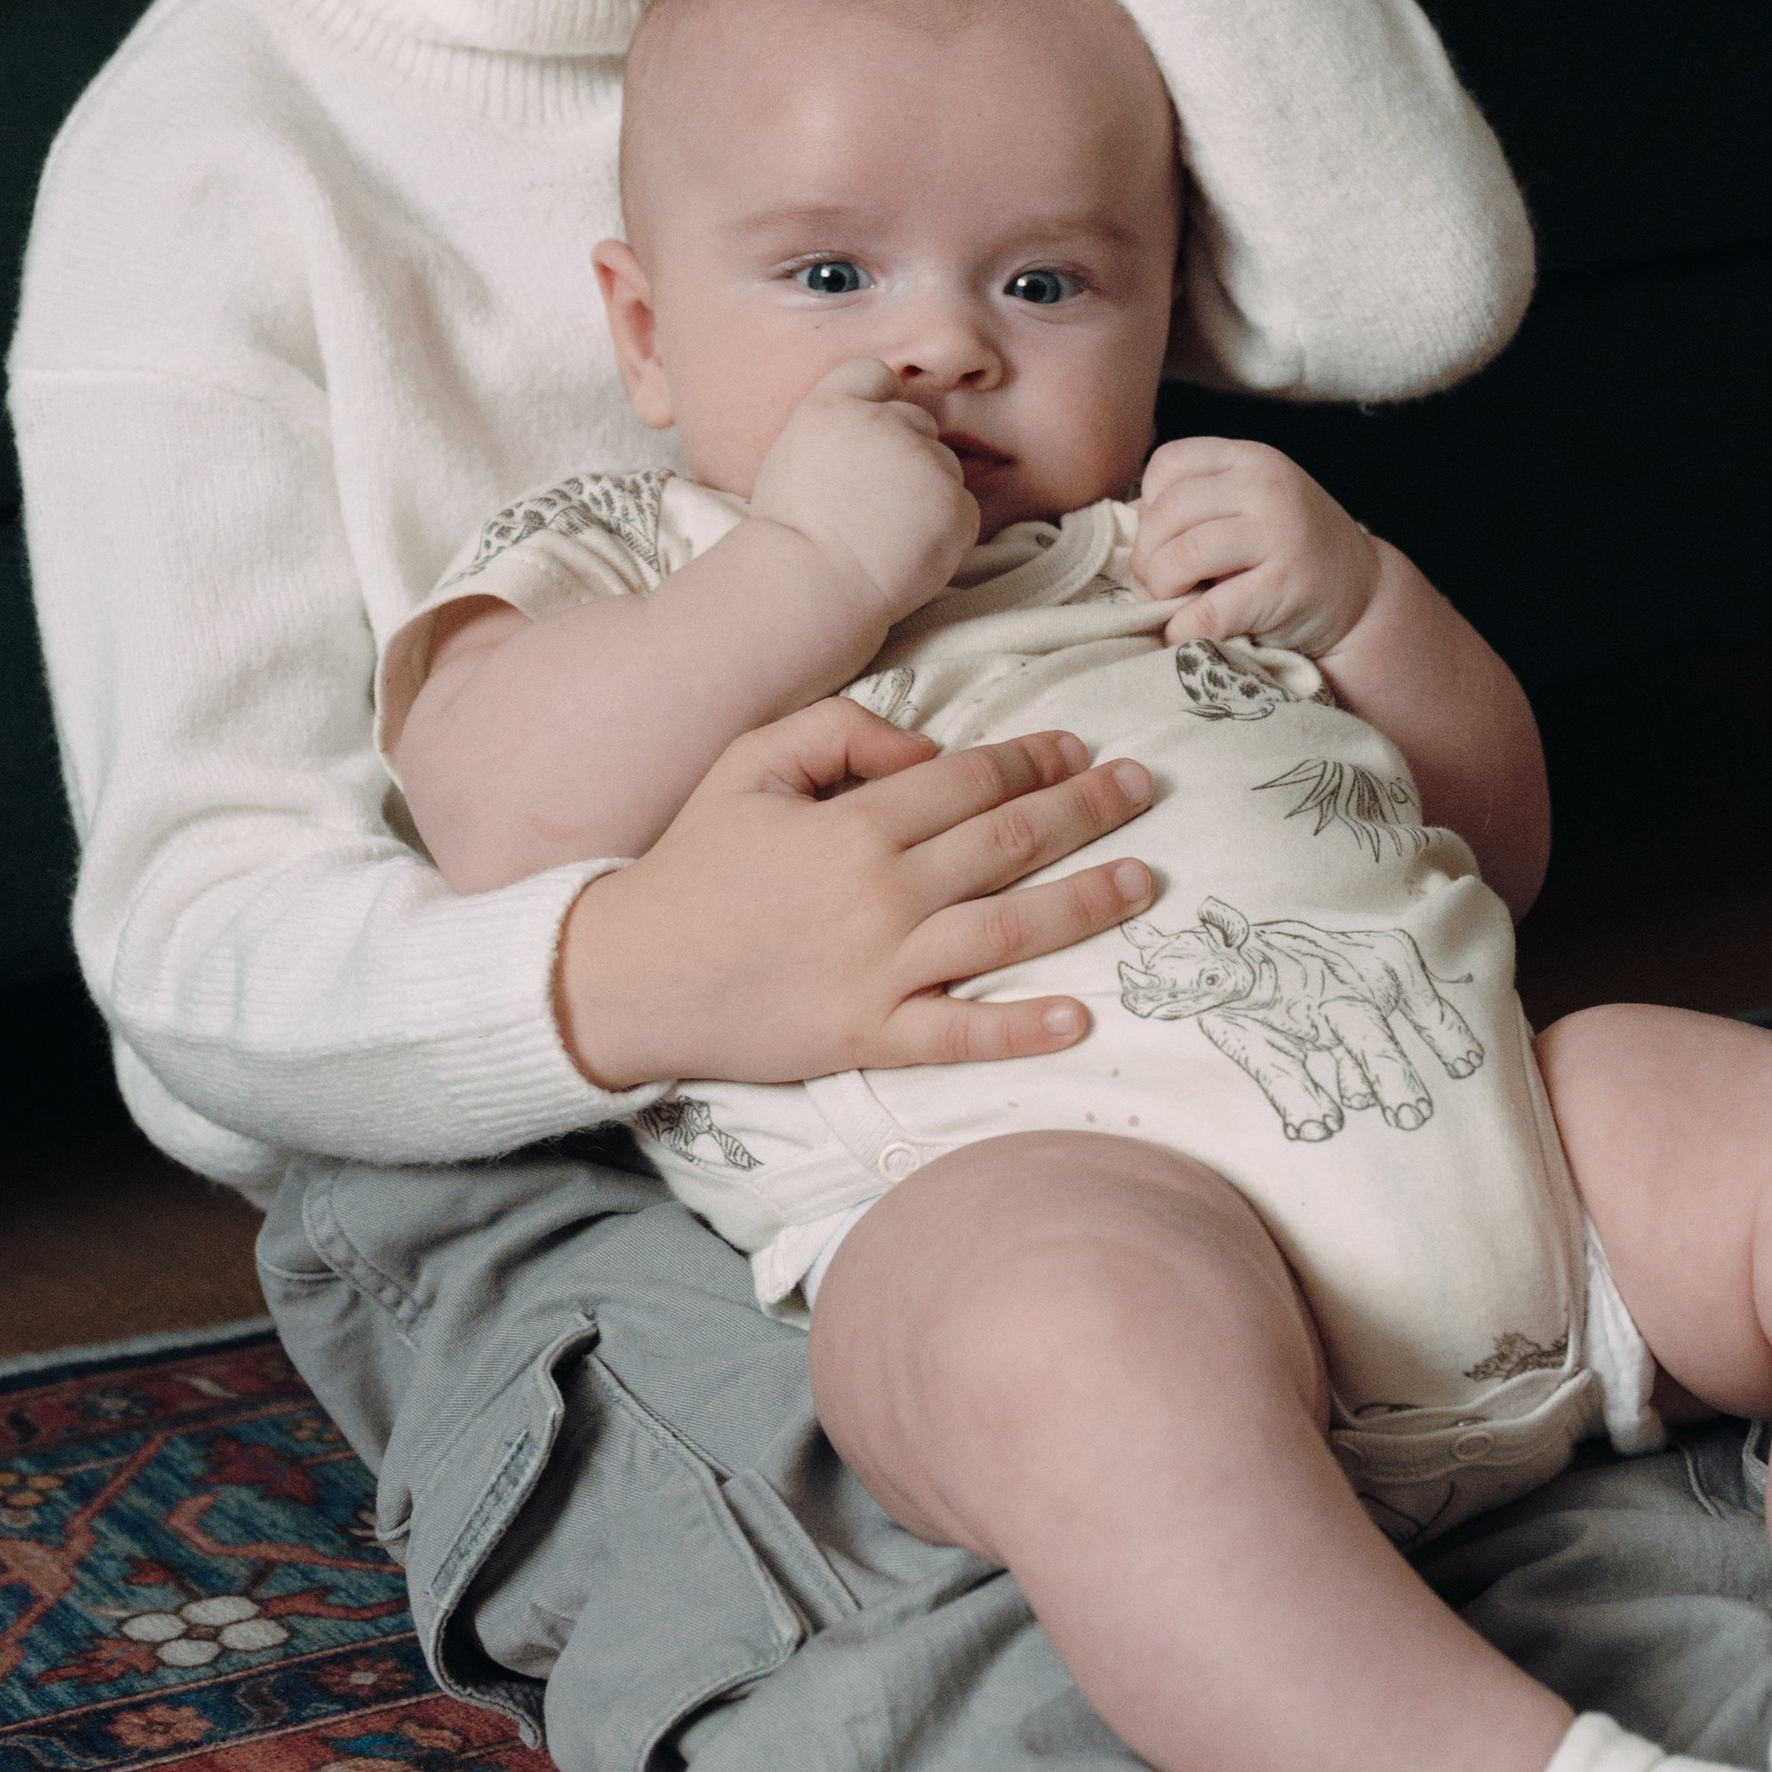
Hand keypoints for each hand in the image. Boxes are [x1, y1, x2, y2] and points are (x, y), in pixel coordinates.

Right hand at [556, 701, 1155, 1088]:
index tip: (1081, 751)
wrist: (627, 974)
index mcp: (853, 823)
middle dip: (1086, 811)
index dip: (1035, 760)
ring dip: (1086, 903)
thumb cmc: (693, 863)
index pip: (971, 781)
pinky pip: (959, 1036)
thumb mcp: (749, 762)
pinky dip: (1021, 1031)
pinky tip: (1081, 1019)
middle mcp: (880, 894)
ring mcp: (880, 971)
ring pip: (1007, 931)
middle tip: (1144, 790)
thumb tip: (925, 751)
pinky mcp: (869, 1038)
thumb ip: (838, 733)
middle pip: (1008, 843)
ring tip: (1144, 882)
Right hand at [750, 358, 976, 629]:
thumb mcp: (795, 459)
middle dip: (906, 457)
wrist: (808, 590)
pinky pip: (963, 509)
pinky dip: (947, 531)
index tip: (870, 441)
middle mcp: (882, 422)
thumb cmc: (791, 538)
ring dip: (928, 495)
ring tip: (887, 535)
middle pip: (918, 421)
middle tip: (876, 506)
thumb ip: (839, 430)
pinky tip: (908, 553)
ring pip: (944, 465)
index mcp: (833, 406)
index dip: (879, 403)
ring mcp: (922, 459)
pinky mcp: (954, 500)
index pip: (875, 373)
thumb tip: (872, 428)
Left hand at [1130, 438, 1382, 658]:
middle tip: (1152, 585)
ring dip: (1160, 590)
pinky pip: (1208, 611)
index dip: (1149, 504)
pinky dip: (1182, 629)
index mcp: (1251, 460)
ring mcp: (1280, 534)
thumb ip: (1198, 504)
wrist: (1362, 595)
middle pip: (1168, 513)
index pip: (1169, 463)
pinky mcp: (1286, 587)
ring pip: (1182, 557)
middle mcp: (1267, 486)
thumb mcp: (1249, 507)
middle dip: (1146, 556)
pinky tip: (1186, 633)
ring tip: (1170, 604)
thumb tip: (1129, 522)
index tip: (1162, 539)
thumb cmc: (1287, 551)